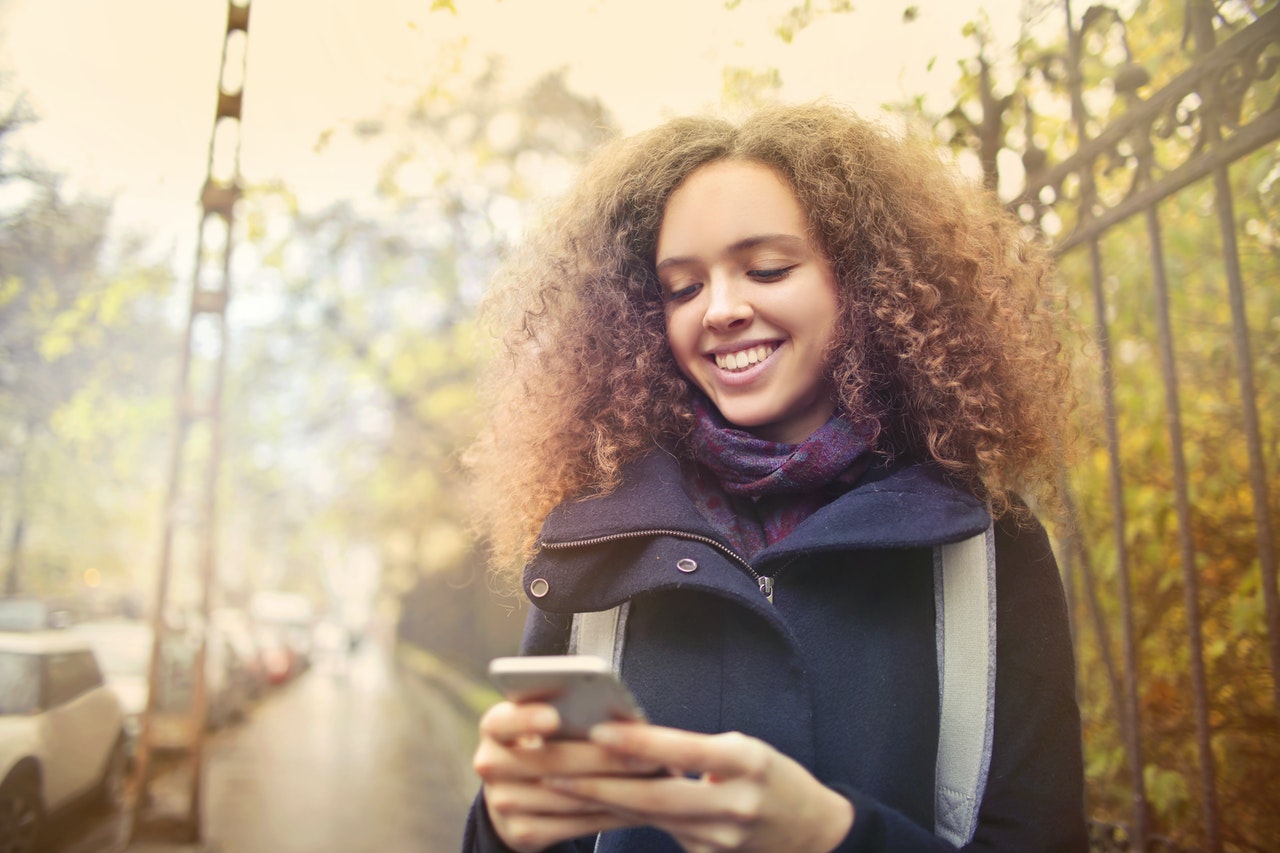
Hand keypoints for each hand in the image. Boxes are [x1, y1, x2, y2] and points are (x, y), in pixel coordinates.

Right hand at [472, 700, 664, 851]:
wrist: (518, 791)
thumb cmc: (547, 740)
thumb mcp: (546, 721)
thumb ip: (569, 711)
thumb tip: (623, 717)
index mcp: (495, 727)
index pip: (503, 720)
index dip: (526, 719)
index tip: (554, 716)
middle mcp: (490, 765)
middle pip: (549, 762)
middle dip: (603, 758)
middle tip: (649, 754)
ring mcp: (503, 804)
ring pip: (568, 796)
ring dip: (618, 788)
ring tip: (658, 777)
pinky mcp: (522, 834)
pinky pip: (576, 824)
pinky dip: (612, 814)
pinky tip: (643, 804)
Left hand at [543, 723, 854, 852]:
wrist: (813, 833)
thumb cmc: (774, 777)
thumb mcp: (745, 749)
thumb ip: (696, 750)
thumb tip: (634, 741)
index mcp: (746, 761)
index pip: (684, 751)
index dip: (641, 744)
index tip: (599, 732)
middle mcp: (732, 802)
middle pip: (656, 795)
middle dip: (599, 783)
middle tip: (552, 769)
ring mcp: (718, 837)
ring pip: (649, 816)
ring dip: (600, 801)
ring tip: (556, 785)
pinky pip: (659, 830)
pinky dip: (624, 815)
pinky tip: (591, 804)